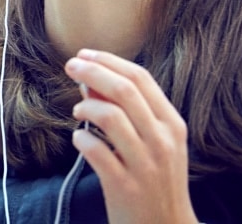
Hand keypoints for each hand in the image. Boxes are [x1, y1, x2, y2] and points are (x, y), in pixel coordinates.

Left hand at [65, 49, 197, 223]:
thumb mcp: (154, 144)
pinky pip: (96, 151)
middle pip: (124, 90)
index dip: (109, 61)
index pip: (141, 78)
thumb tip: (91, 83)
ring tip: (77, 112)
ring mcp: (145, 164)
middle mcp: (162, 140)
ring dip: (86, 107)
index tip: (84, 54)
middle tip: (70, 66)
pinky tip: (79, 140)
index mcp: (172, 124)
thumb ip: (128, 113)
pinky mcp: (125, 186)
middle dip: (92, 72)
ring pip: (110, 116)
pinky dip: (82, 140)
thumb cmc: (157, 181)